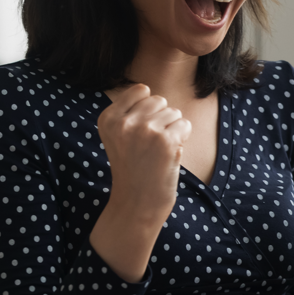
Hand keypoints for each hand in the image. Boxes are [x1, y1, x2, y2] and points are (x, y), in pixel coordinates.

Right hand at [97, 84, 191, 223]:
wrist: (137, 204)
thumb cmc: (132, 168)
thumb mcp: (117, 136)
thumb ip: (128, 111)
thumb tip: (149, 91)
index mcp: (108, 118)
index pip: (141, 90)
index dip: (148, 110)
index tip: (140, 133)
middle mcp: (124, 122)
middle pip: (159, 100)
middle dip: (161, 119)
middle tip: (151, 146)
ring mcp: (145, 130)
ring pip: (174, 112)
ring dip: (172, 130)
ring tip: (158, 152)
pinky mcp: (166, 141)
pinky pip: (185, 124)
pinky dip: (183, 138)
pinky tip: (169, 155)